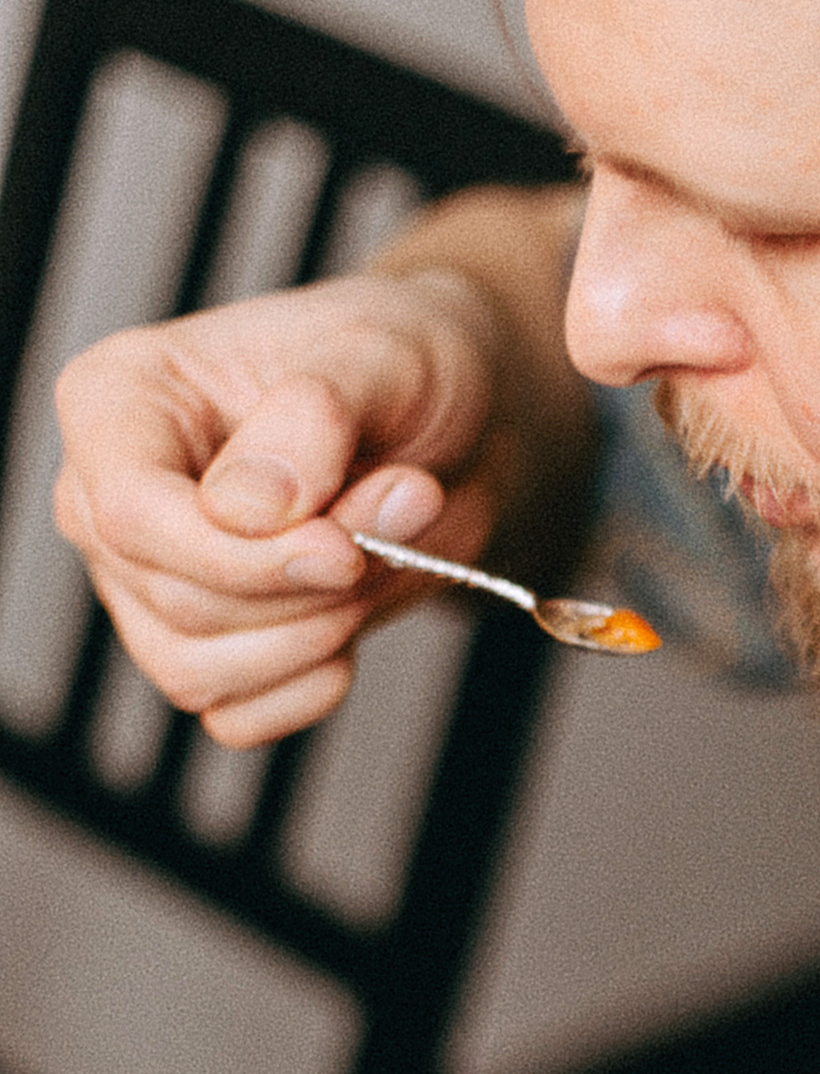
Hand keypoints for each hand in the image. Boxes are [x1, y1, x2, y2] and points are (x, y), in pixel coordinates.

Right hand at [52, 262, 510, 745]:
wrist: (455, 426)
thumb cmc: (403, 371)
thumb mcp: (382, 357)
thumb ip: (313, 420)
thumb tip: (243, 508)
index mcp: (119, 401)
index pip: (131, 513)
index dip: (242, 554)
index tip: (344, 549)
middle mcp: (110, 498)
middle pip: (177, 601)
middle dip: (308, 587)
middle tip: (404, 507)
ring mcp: (144, 582)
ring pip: (194, 671)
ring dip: (314, 636)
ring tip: (382, 551)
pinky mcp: (200, 647)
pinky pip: (233, 715)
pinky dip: (308, 688)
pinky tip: (353, 620)